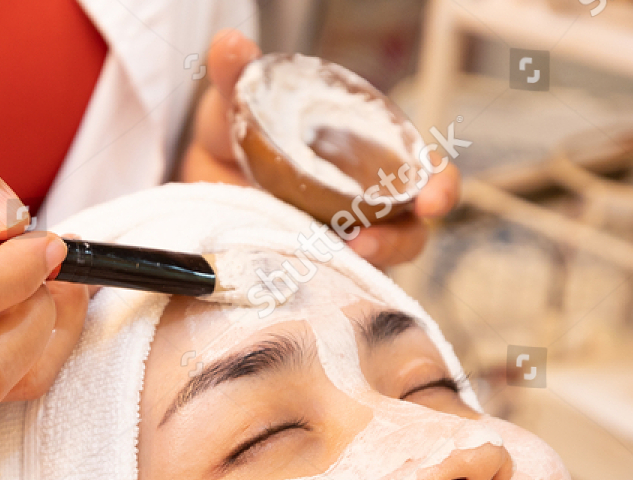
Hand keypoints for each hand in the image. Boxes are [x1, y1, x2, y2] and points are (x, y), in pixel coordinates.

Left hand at [177, 30, 459, 268]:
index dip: (435, 183)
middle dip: (405, 235)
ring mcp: (335, 238)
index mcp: (362, 153)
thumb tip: (229, 43)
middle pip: (406, 226)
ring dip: (363, 261)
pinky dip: (323, 280)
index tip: (435, 199)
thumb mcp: (233, 107)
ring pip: (370, 261)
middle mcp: (358, 200)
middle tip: (377, 242)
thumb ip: (237, 79)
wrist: (196, 191)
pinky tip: (305, 276)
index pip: (417, 169)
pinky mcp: (308, 270)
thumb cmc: (234, 140)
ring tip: (339, 254)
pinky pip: (327, 283)